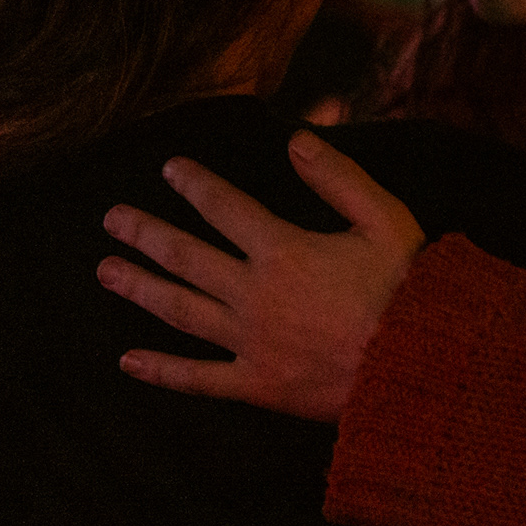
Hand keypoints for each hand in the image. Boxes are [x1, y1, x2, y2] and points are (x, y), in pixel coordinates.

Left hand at [96, 130, 425, 420]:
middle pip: (186, 257)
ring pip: (180, 310)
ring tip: (106, 270)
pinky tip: (128, 361)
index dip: (194, 184)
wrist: (419, 366)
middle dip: (145, 233)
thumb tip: (295, 140)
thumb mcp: (385, 219)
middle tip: (111, 219)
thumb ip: (338, 177)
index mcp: (283, 250)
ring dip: (140, 287)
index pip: (224, 207)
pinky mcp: (257, 384)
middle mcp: (254, 295)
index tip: (168, 169)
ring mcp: (250, 342)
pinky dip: (161, 371)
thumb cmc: (408, 290)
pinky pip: (199, 378)